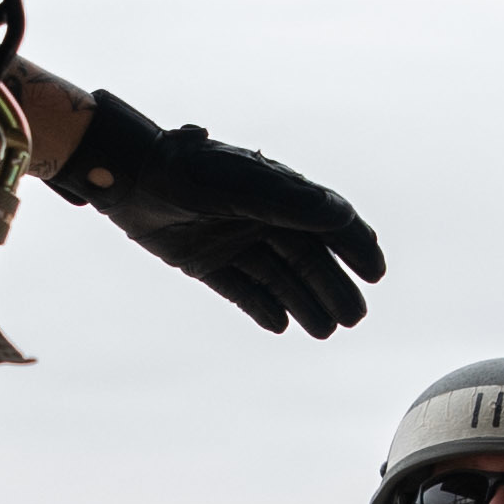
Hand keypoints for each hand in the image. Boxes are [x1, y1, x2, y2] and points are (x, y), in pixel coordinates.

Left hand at [57, 90, 386, 336]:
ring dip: (304, 302)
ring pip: (279, 278)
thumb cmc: (188, 172)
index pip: (327, 223)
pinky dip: (261, 306)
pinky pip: (242, 289)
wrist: (128, 178)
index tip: (375, 273)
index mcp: (277, 192)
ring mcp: (233, 240)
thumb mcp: (242, 187)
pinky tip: (281, 325)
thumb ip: (290, 203)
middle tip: (353, 318)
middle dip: (333, 287)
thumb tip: (342, 216)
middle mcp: (260, 217)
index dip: (355, 246)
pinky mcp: (205, 261)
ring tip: (324, 330)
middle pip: (308, 258)